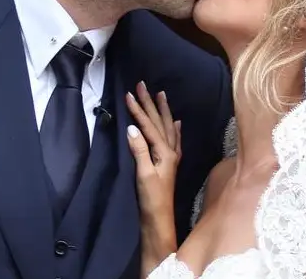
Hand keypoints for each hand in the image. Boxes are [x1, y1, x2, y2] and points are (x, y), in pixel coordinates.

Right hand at [125, 81, 180, 224]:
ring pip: (167, 128)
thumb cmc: (151, 199)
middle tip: (143, 85)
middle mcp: (171, 152)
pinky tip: (176, 122)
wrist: (159, 220)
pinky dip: (173, 129)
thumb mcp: (143, 174)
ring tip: (161, 95)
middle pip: (160, 122)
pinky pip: (173, 140)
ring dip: (163, 111)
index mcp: (165, 152)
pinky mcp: (169, 164)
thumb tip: (132, 128)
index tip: (129, 94)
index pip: (149, 126)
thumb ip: (139, 150)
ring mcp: (172, 158)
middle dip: (150, 103)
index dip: (138, 110)